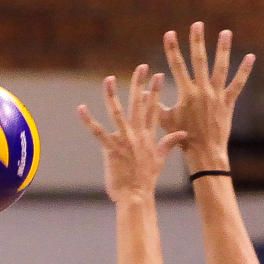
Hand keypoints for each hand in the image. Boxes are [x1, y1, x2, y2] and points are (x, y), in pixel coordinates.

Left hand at [78, 65, 186, 203]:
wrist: (136, 196)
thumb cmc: (146, 180)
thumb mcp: (161, 159)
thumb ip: (169, 143)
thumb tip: (182, 133)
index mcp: (149, 136)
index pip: (154, 108)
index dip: (156, 90)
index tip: (158, 74)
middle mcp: (138, 135)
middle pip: (139, 105)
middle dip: (139, 84)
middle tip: (141, 67)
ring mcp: (124, 141)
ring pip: (118, 113)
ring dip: (112, 96)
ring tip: (109, 79)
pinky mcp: (111, 149)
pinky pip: (98, 132)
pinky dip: (89, 121)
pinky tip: (81, 108)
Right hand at [158, 22, 253, 171]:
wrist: (205, 152)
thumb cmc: (183, 137)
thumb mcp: (166, 121)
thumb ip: (155, 105)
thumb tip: (143, 90)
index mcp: (186, 94)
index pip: (177, 66)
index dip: (172, 49)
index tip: (169, 33)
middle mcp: (202, 91)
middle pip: (199, 61)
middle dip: (197, 41)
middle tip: (197, 24)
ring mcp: (217, 95)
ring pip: (221, 67)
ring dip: (223, 49)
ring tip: (226, 32)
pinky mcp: (229, 102)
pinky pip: (238, 83)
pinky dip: (244, 70)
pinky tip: (250, 57)